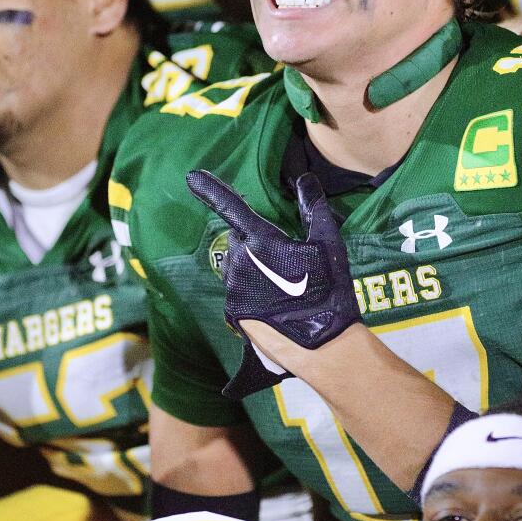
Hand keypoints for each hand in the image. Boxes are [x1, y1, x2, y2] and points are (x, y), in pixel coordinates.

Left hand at [186, 170, 359, 398]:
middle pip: (239, 240)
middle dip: (255, 242)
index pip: (232, 207)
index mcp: (261, 241)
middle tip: (286, 259)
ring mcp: (233, 288)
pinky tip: (274, 304)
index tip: (192, 176)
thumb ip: (314, 209)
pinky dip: (251, 291)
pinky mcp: (232, 311)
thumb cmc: (328, 290)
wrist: (321, 344)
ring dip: (252, 267)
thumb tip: (305, 181)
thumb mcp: (328, 245)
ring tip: (283, 285)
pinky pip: (238, 291)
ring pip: (237, 266)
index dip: (211, 189)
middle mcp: (240, 261)